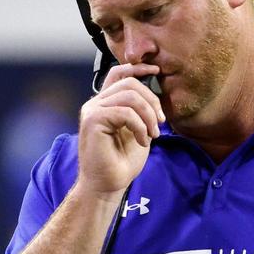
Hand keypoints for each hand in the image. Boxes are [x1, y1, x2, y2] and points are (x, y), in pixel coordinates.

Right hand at [77, 62, 165, 198]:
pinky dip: (140, 126)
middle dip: (152, 100)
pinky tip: (143, 141)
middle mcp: (95, 103)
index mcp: (105, 103)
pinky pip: (124, 112)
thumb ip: (141, 110)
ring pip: (129, 96)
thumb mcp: (139, 130)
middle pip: (129, 83)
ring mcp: (92, 110)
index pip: (119, 74)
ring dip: (148, 115)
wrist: (108, 185)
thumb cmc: (122, 162)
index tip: (157, 71)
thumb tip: (155, 92)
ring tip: (153, 134)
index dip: (138, 68)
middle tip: (161, 123)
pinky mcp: (92, 120)